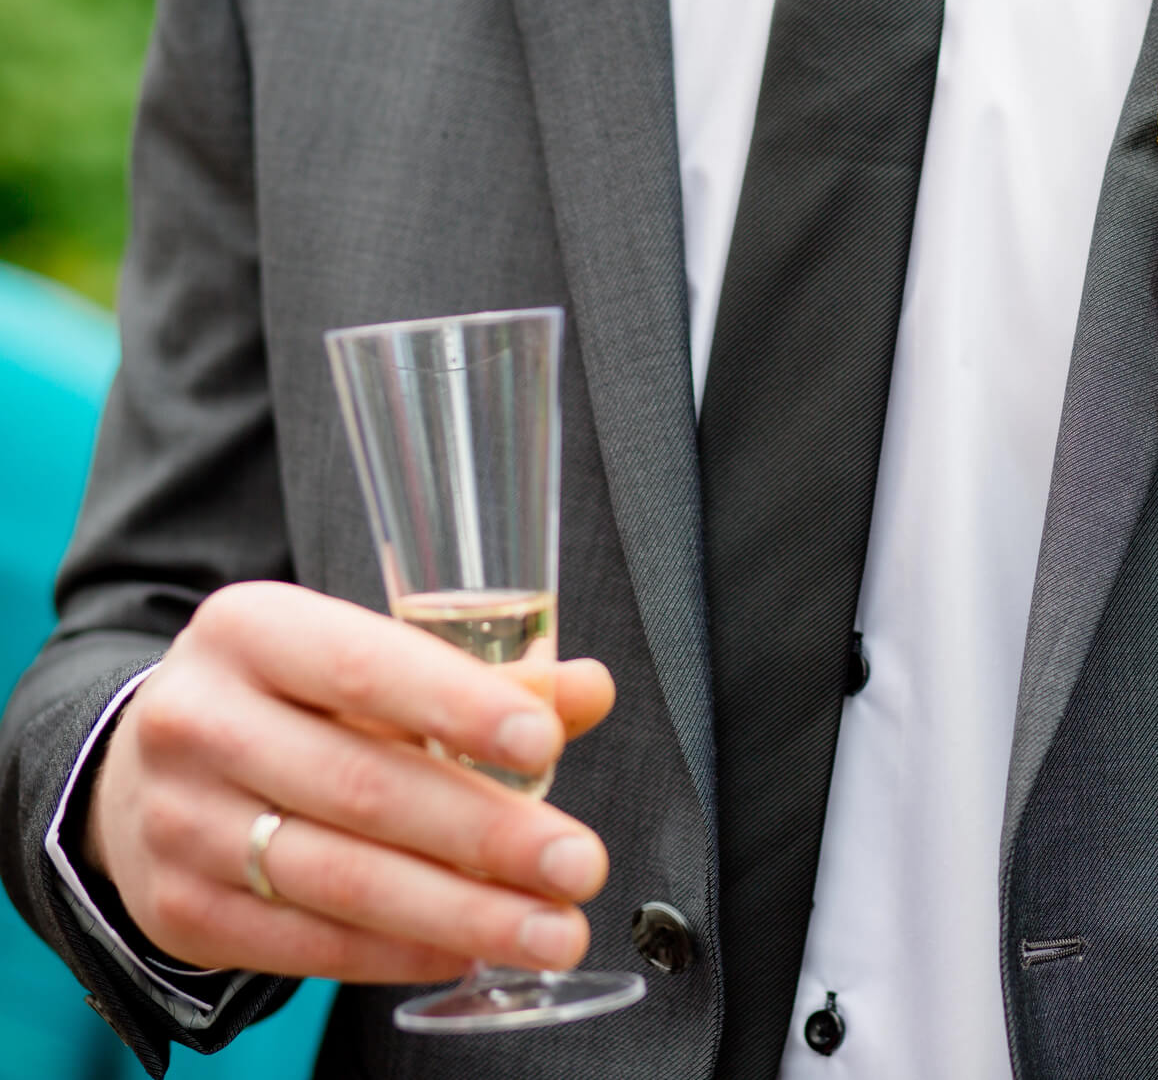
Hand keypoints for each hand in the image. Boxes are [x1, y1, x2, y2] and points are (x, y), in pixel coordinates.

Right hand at [84, 581, 616, 982]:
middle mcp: (201, 721)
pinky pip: (309, 943)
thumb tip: (587, 690)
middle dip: (487, 833)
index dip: (459, 707)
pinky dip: (402, 953)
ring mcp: (180, 822)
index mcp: (251, 632)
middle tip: (578, 863)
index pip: (364, 667)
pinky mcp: (181, 909)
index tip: (545, 742)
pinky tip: (473, 951)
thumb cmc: (292, 705)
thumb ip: (482, 676)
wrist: (143, 773)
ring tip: (552, 929)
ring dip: (463, 912)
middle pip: (364, 787)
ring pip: (342, 879)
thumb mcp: (364, 662)